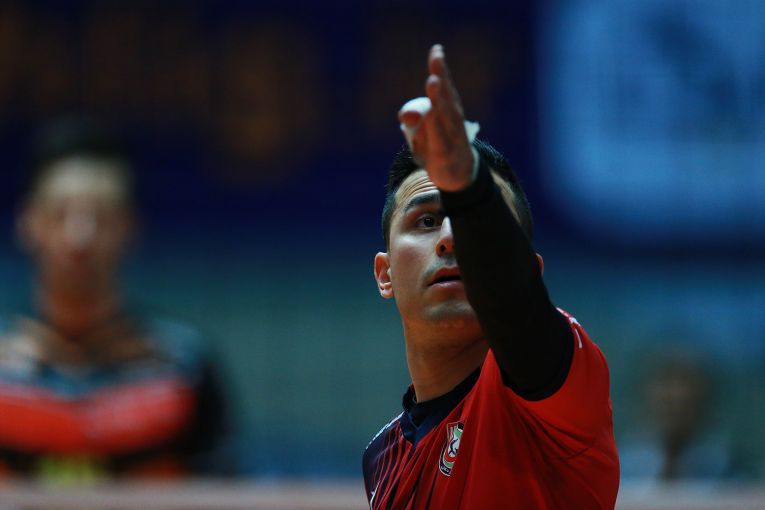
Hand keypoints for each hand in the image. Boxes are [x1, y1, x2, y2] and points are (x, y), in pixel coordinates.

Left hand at [399, 45, 474, 191]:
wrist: (458, 175)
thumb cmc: (439, 146)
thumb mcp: (422, 130)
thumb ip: (413, 117)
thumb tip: (404, 117)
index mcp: (448, 109)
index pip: (444, 86)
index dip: (440, 68)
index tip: (437, 48)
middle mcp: (454, 119)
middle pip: (447, 95)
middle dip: (441, 76)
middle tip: (437, 57)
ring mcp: (453, 137)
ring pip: (446, 115)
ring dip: (439, 98)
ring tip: (433, 82)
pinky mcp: (447, 154)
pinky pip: (441, 140)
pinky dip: (436, 128)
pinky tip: (433, 116)